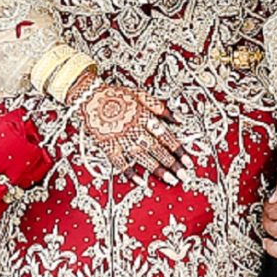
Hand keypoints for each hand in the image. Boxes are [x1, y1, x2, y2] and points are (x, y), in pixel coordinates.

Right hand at [64, 74, 183, 182]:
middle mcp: (134, 128)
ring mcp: (120, 138)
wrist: (88, 95)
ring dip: (157, 169)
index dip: (178, 149)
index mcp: (144, 116)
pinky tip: (140, 181)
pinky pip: (120, 162)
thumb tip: (178, 119)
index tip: (188, 160)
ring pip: (142, 157)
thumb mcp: (141, 94)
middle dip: (172, 163)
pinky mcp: (107, 145)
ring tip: (170, 180)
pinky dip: (130, 172)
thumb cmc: (115, 94)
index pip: (165, 135)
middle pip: (157, 149)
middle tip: (184, 175)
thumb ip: (160, 107)